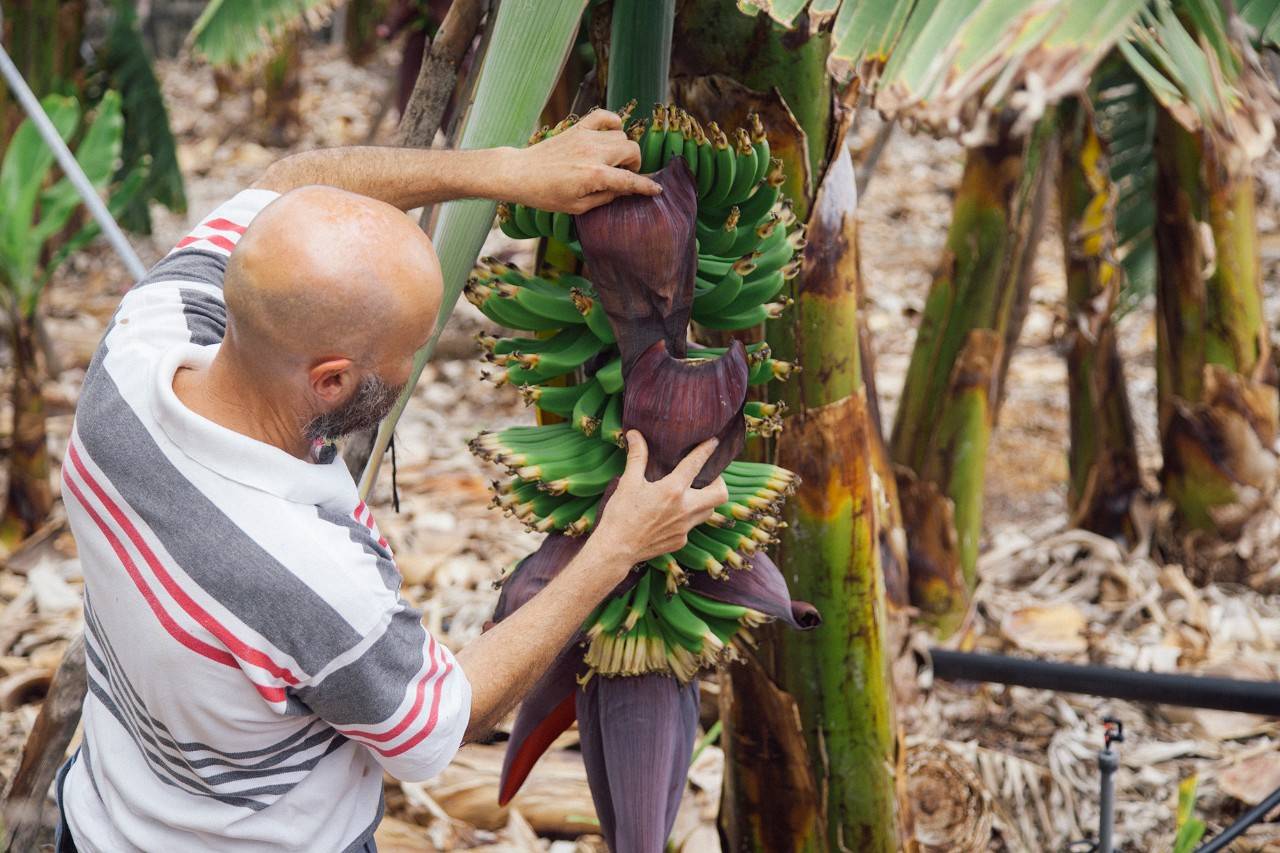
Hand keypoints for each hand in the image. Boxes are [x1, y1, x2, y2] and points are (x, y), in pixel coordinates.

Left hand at [502, 110, 661, 213]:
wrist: (520, 173)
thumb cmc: (546, 195)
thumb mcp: (577, 206)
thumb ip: (605, 197)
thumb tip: (623, 190)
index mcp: (594, 176)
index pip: (630, 180)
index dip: (646, 187)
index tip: (656, 190)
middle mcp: (593, 153)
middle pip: (632, 149)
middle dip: (634, 164)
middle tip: (623, 174)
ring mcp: (585, 137)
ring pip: (621, 135)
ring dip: (623, 148)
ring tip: (612, 159)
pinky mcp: (577, 128)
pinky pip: (604, 116)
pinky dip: (613, 122)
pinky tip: (612, 132)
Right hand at [593, 431, 729, 566]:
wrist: (616, 550)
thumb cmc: (620, 514)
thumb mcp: (628, 482)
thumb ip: (637, 456)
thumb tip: (634, 434)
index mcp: (672, 490)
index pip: (696, 464)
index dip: (707, 450)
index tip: (714, 442)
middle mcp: (685, 509)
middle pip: (720, 494)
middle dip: (719, 482)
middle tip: (709, 476)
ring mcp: (685, 528)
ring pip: (709, 512)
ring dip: (705, 501)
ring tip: (692, 493)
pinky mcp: (680, 541)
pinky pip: (691, 526)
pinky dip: (687, 518)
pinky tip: (672, 515)